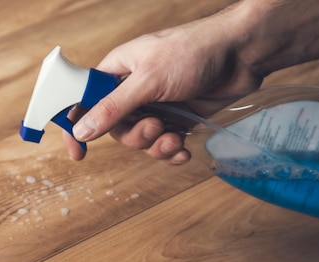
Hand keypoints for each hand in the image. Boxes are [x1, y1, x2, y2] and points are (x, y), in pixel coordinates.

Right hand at [65, 3, 263, 161]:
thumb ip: (113, 108)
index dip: (77, 126)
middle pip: (116, 129)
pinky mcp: (177, 118)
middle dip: (135, 136)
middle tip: (156, 126)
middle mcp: (133, 90)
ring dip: (156, 145)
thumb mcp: (148, 80)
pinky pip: (163, 145)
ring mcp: (155, 105)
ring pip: (140, 140)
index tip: (78, 153)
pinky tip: (183, 150)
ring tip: (174, 136)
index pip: (85, 101)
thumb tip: (82, 130)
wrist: (242, 54)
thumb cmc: (194, 52)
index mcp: (117, 71)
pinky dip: (171, 151)